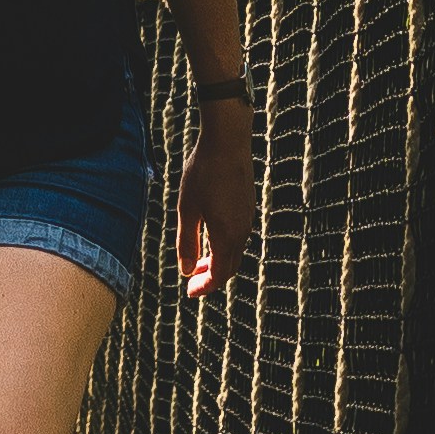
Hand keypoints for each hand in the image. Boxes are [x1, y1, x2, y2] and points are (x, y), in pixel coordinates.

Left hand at [177, 100, 258, 297]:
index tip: (190, 292)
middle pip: (230, 266)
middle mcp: (242, 231)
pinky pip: (238, 236)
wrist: (228, 141)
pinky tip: (210, 236)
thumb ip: (187, 242)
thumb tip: (186, 271)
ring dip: (218, 260)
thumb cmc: (203, 174)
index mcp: (227, 236)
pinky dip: (224, 245)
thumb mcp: (188, 210)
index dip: (205, 287)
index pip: (219, 275)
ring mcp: (248, 218)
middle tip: (193, 281)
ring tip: (198, 261)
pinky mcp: (248, 206)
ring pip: (235, 250)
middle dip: (212, 277)